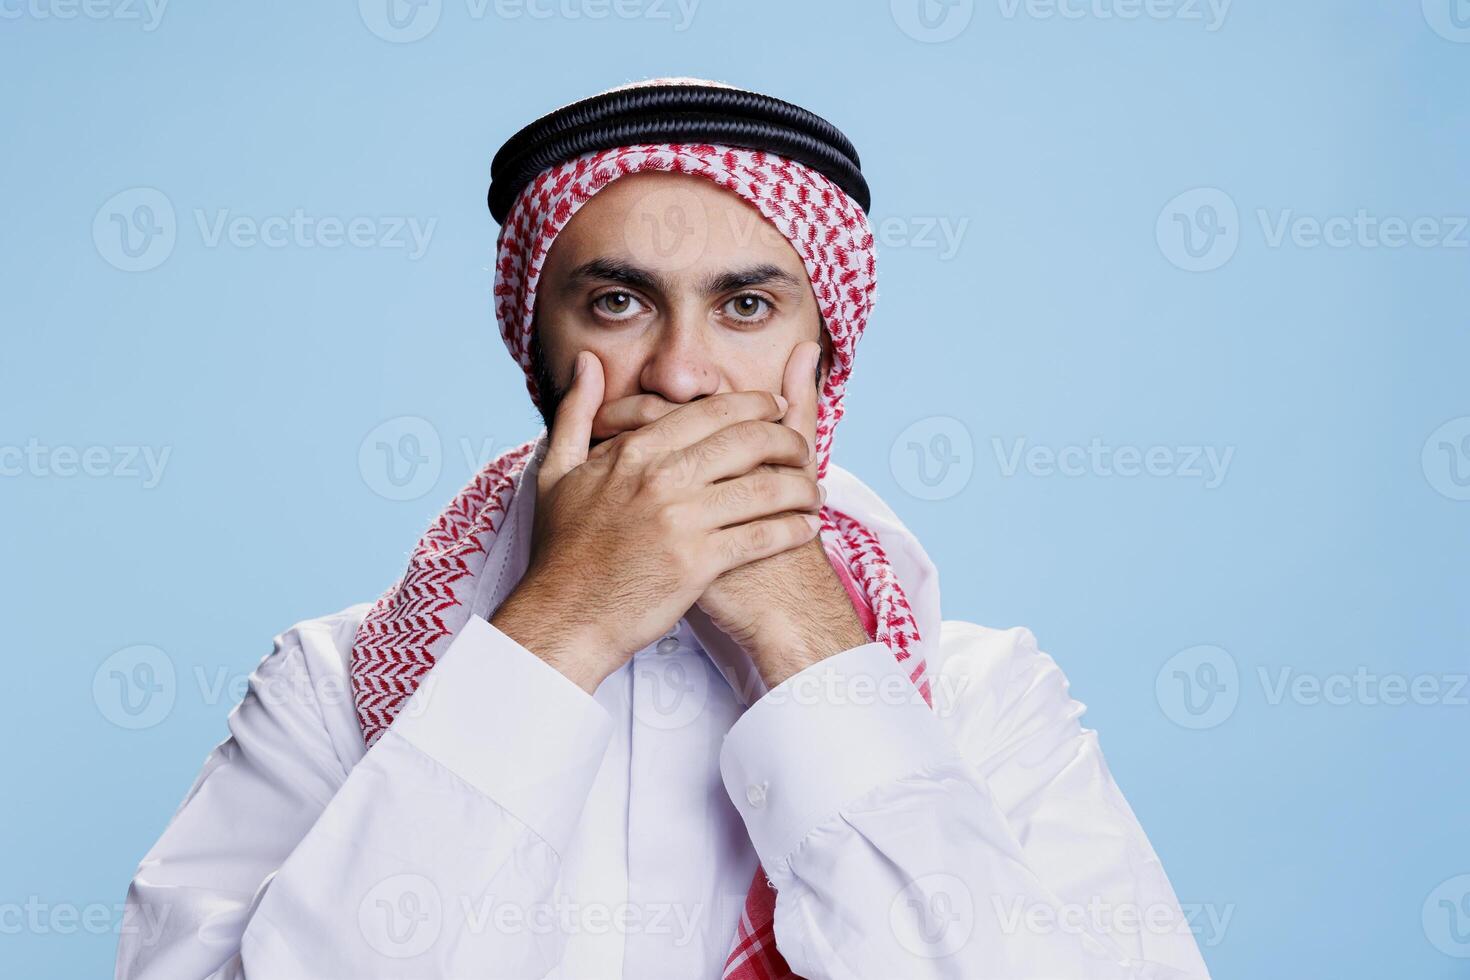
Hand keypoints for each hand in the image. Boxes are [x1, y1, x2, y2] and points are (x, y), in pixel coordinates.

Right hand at [569, 341, 869, 688]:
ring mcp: (682, 520)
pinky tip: (805, 528)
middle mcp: (662, 478)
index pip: (711, 412)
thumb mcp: (556, 471)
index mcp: (635, 452)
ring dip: (801, 487)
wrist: (563, 617)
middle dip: (787, 439)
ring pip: (765, 487)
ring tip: (813, 491)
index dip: (755, 406)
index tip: (776, 408)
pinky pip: (763, 535)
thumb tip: (586, 362)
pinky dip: (793, 529)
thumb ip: (575, 411)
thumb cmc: (561, 550)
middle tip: (803, 447)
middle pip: (748, 440)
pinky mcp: (699, 563)